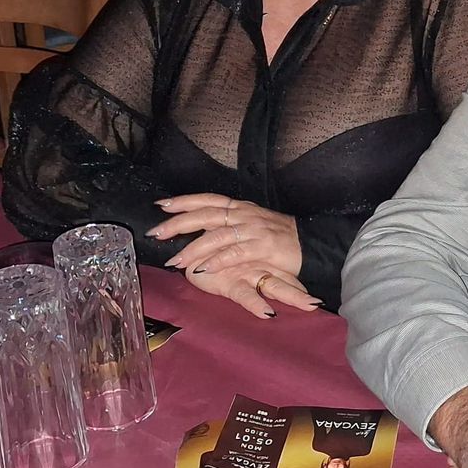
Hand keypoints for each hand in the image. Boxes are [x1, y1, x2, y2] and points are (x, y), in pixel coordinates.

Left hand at [147, 193, 319, 317]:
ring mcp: (254, 230)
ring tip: (175, 260)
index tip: (161, 205)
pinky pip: (236, 253)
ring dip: (194, 248)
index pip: (208, 199)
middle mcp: (245, 214)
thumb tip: (199, 225)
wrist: (310, 244)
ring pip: (218, 235)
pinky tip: (203, 268)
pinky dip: (218, 260)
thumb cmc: (278, 236)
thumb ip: (229, 222)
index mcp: (241, 207)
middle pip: (207, 215)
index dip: (185, 201)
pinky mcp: (263, 246)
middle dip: (179, 224)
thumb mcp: (252, 222)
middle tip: (157, 233)